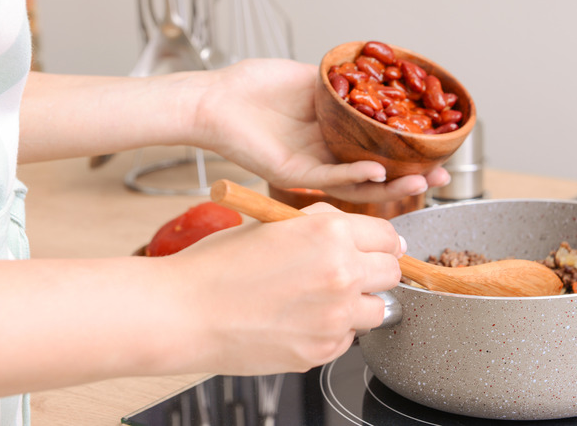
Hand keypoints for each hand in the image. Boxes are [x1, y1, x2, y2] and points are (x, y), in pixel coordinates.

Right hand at [168, 202, 403, 374]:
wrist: (183, 312)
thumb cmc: (218, 265)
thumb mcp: (274, 225)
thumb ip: (322, 225)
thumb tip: (357, 231)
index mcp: (330, 233)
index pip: (389, 238)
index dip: (382, 244)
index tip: (377, 251)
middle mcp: (341, 273)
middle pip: (392, 273)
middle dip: (375, 272)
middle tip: (349, 275)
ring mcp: (335, 316)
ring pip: (378, 310)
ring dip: (358, 305)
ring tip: (320, 301)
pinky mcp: (322, 351)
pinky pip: (347, 339)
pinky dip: (333, 332)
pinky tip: (299, 322)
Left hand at [192, 58, 449, 202]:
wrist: (214, 98)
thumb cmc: (254, 86)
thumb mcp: (309, 77)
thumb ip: (341, 83)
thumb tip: (374, 76)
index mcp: (334, 133)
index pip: (381, 147)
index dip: (410, 150)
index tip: (440, 148)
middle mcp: (328, 154)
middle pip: (379, 172)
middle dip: (413, 176)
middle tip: (443, 177)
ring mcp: (313, 167)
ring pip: (360, 183)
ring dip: (393, 183)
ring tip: (423, 180)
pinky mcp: (293, 173)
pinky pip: (331, 178)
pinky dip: (356, 174)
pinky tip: (379, 171)